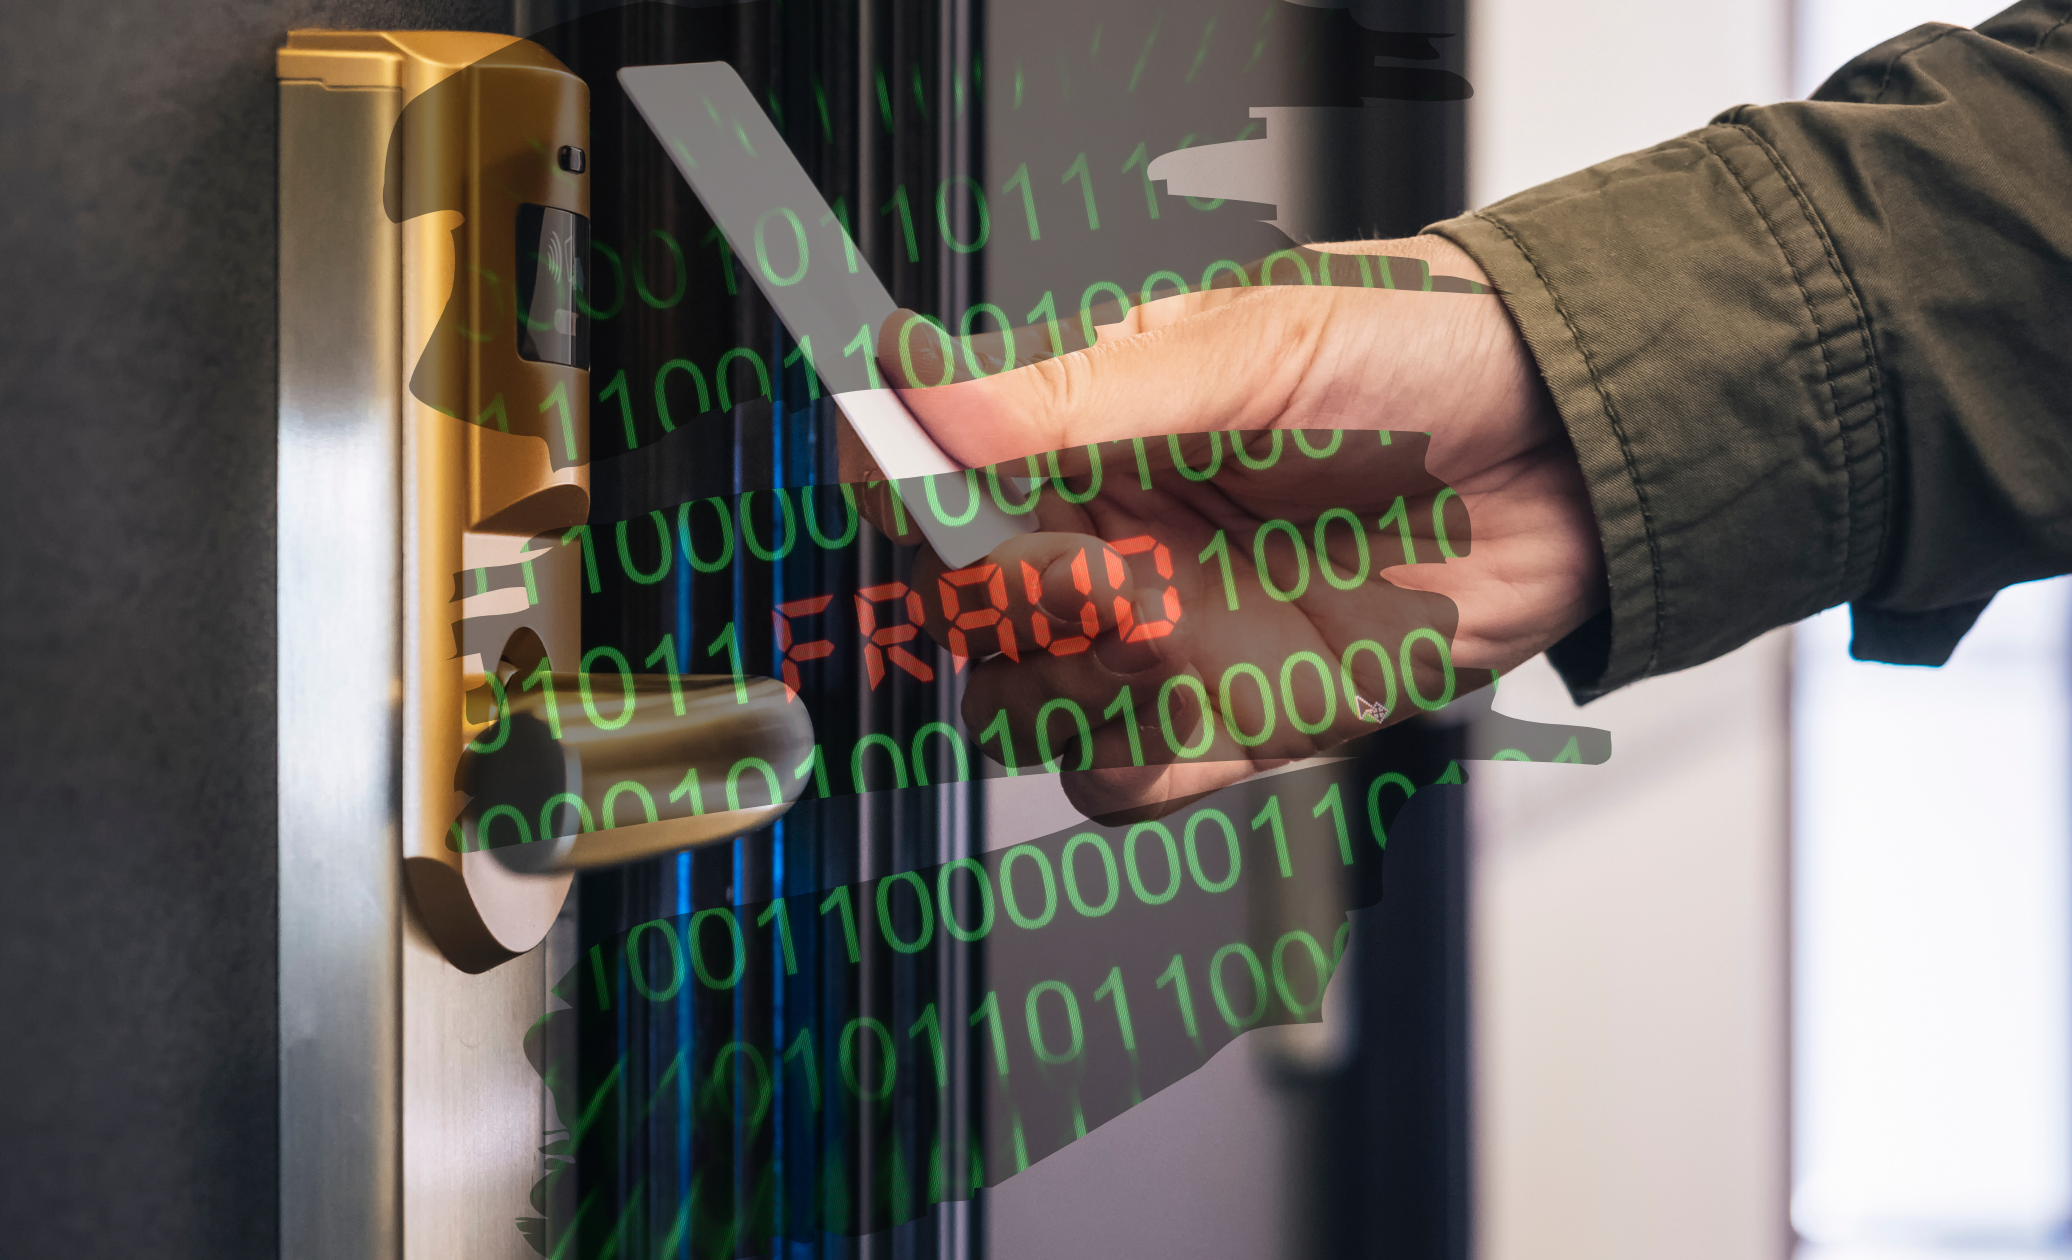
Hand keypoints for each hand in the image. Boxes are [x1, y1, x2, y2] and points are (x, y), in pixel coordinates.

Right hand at [859, 235, 1606, 815]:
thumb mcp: (1253, 348)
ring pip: (1015, 702)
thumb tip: (922, 384)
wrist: (1578, 454)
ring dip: (1057, 681)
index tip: (897, 485)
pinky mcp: (1228, 718)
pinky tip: (1175, 698)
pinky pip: (1117, 779)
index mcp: (1087, 423)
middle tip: (1088, 563)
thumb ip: (1082, 392)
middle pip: (956, 603)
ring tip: (1156, 621)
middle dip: (1000, 595)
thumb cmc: (1430, 358)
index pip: (927, 465)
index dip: (891, 482)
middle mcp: (1107, 532)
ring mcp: (1160, 633)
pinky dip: (1120, 759)